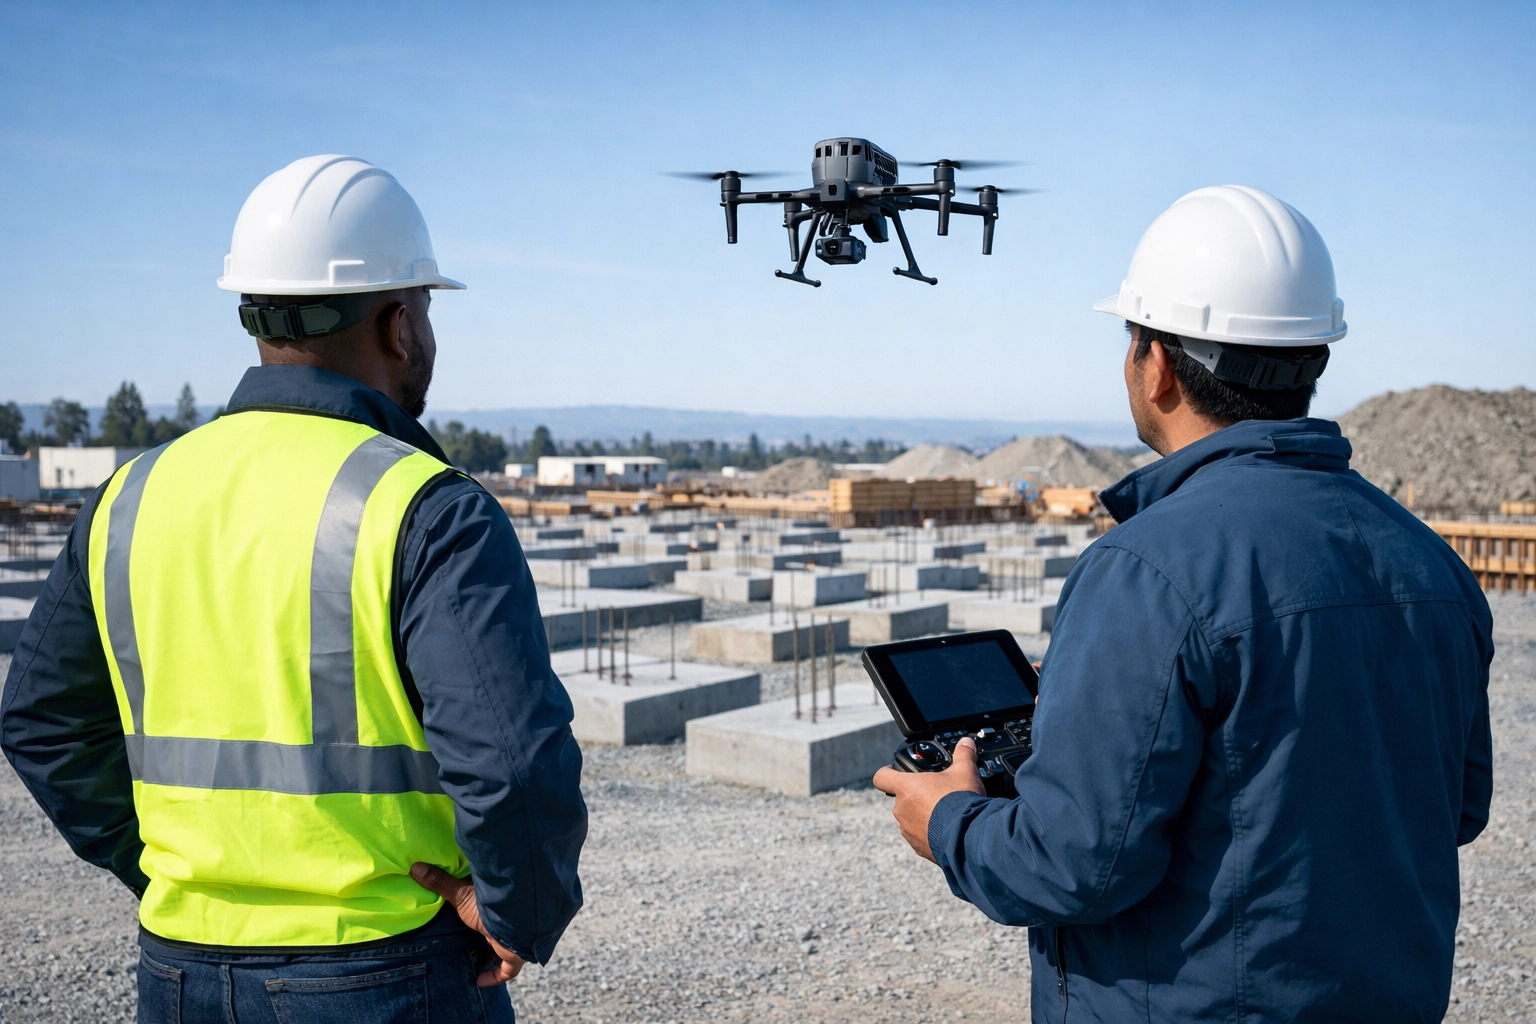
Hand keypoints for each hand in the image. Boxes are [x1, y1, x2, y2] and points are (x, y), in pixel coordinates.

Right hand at [410, 863, 526, 985]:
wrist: (515, 921)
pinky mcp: (514, 957)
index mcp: (498, 905)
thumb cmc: (489, 904)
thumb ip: (441, 882)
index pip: (492, 910)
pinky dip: (494, 977)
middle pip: (497, 932)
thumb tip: (415, 867)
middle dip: (486, 938)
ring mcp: (513, 940)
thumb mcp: (462, 895)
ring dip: (490, 957)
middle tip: (468, 943)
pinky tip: (479, 981)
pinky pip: (507, 971)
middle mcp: (508, 922)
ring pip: (503, 950)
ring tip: (473, 962)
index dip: (482, 914)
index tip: (470, 917)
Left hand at [872, 737, 986, 861]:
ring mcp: (908, 830)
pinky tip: (949, 829)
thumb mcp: (965, 772)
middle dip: (917, 796)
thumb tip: (966, 742)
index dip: (887, 772)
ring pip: (911, 819)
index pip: (881, 777)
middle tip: (936, 794)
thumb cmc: (961, 801)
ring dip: (923, 816)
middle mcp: (901, 810)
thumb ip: (963, 755)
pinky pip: (921, 837)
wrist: (969, 836)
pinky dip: (931, 833)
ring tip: (945, 813)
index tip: (894, 771)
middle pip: (901, 799)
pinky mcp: (918, 847)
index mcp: (906, 788)